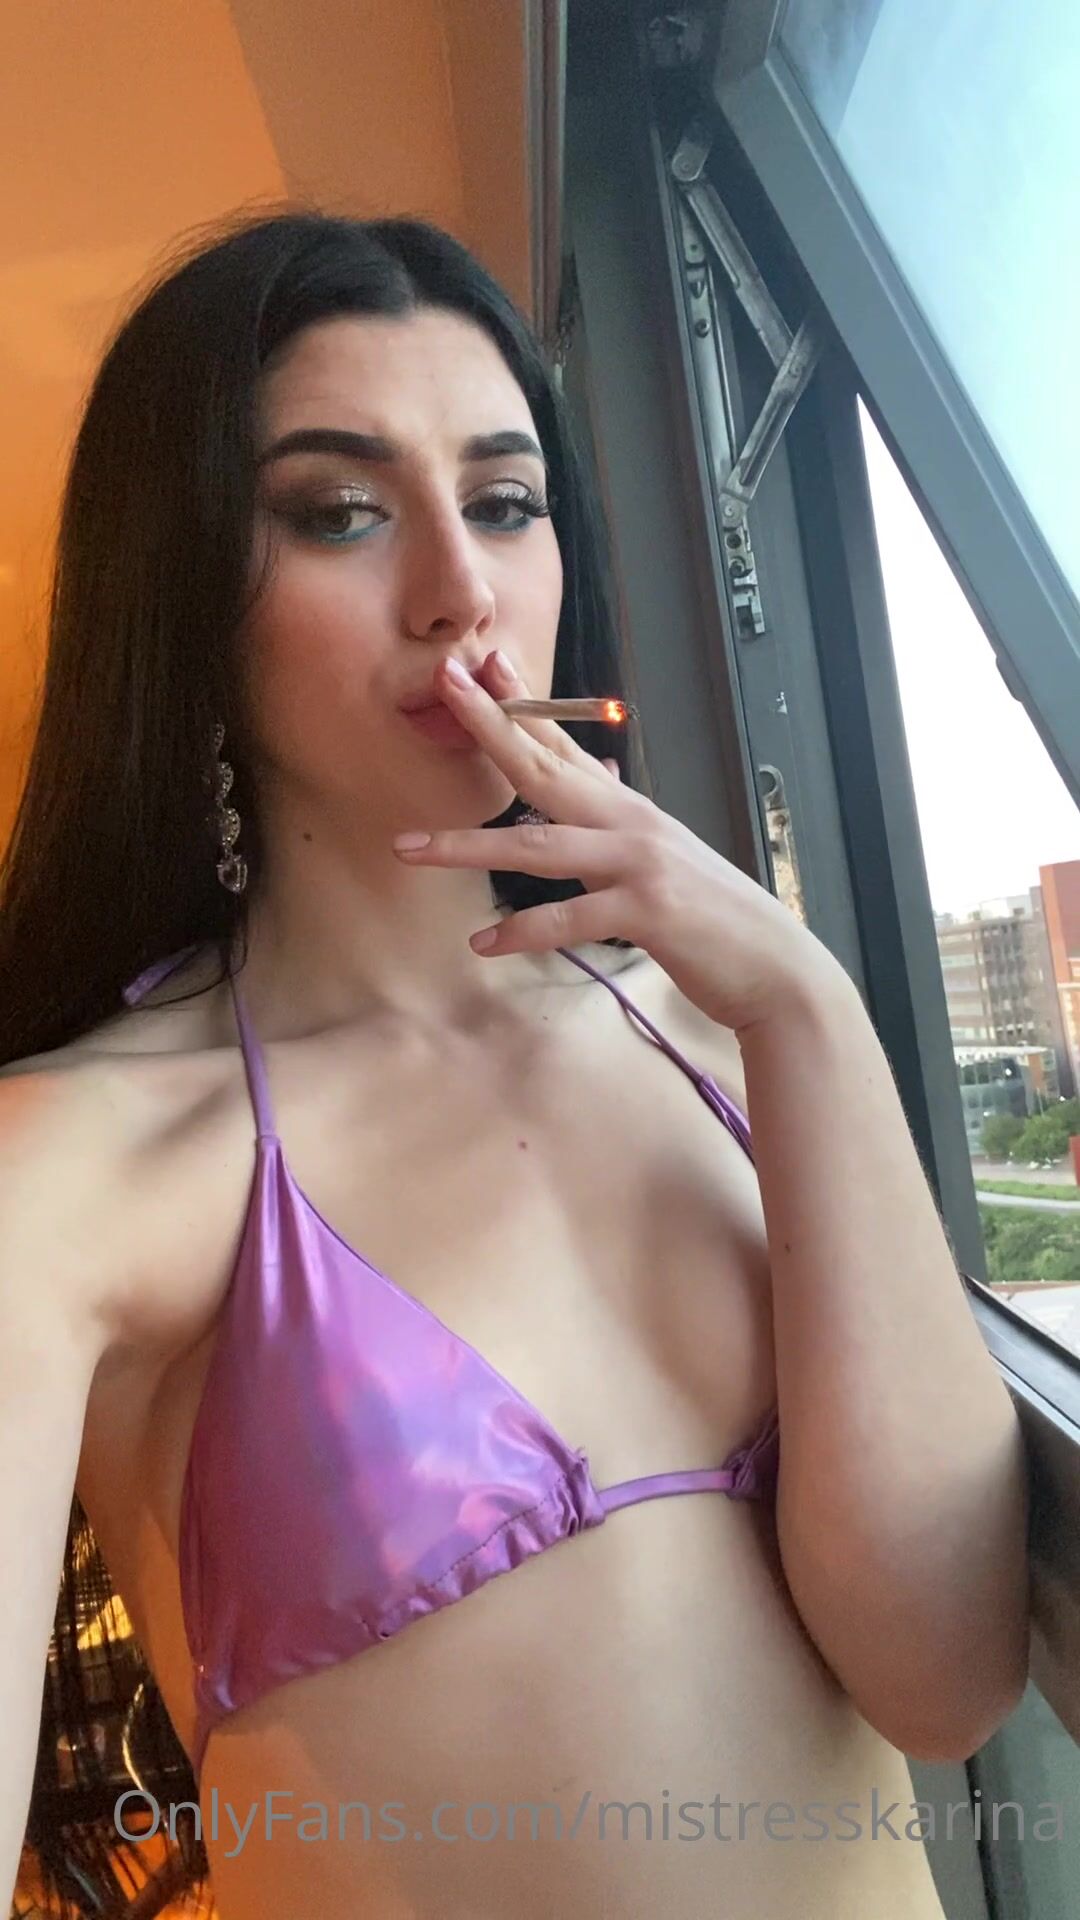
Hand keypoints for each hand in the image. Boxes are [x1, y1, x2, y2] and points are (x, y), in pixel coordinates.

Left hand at [392, 649, 841, 1034]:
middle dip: (489, 727)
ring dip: (467, 844)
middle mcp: (631, 824)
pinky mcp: (648, 912)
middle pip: (545, 768)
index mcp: (630, 811)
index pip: (566, 745)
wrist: (777, 969)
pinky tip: (482, 943)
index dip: (522, 704)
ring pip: (538, 844)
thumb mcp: (663, 861)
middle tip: (442, 686)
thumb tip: (597, 781)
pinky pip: (569, 918)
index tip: (482, 666)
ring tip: (409, 846)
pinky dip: (522, 932)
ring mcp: (639, 864)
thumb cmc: (713, 921)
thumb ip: (619, 826)